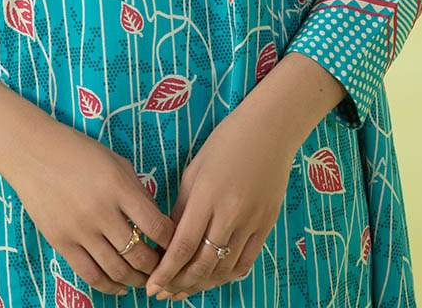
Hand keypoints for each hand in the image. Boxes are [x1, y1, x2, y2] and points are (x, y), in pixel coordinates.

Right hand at [8, 118, 176, 296]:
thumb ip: (137, 192)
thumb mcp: (116, 162)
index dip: (172, 242)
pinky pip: (90, 275)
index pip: (156, 227)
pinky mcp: (61, 242)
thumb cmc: (79, 151)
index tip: (178, 246)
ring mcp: (80, 230)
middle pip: (139, 255)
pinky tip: (121, 287)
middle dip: (158, 267)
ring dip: (137, 280)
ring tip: (147, 280)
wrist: (33, 152)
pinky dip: (110, 286)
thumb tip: (156, 223)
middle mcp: (101, 212)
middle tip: (165, 269)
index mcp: (119, 187)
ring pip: (117, 271)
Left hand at [143, 106, 297, 300]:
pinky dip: (227, 275)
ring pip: (224, 268)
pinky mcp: (267, 225)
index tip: (152, 286)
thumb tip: (170, 243)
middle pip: (203, 264)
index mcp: (206, 195)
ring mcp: (251, 221)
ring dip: (202, 284)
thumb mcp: (195, 170)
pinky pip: (246, 262)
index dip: (166, 271)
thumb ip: (182, 208)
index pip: (183, 245)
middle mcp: (230, 213)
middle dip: (180, 283)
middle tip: (164, 293)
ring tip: (184, 290)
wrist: (270, 131)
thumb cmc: (226, 143)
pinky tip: (213, 278)